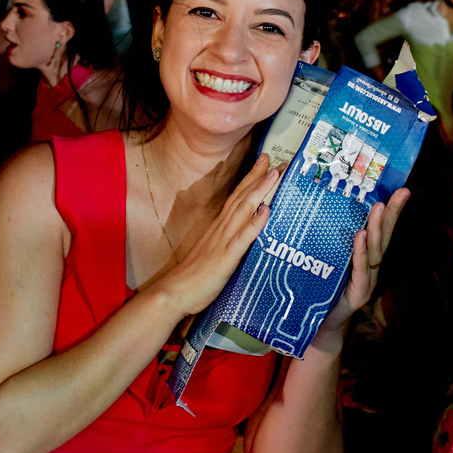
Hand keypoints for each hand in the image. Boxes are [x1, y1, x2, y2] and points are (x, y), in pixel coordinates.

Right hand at [157, 154, 282, 316]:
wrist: (176, 291)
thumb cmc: (196, 275)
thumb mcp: (215, 251)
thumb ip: (229, 238)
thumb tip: (244, 230)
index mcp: (220, 226)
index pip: (238, 196)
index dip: (252, 178)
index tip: (265, 162)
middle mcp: (222, 228)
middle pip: (242, 196)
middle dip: (259, 177)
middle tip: (275, 160)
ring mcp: (223, 241)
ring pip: (243, 210)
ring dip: (260, 191)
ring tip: (274, 175)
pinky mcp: (226, 257)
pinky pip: (243, 237)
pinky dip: (255, 223)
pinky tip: (266, 211)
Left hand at [319, 188, 410, 341]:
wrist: (317, 326)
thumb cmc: (320, 290)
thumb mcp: (324, 260)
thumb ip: (325, 240)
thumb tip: (312, 206)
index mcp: (365, 257)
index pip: (381, 229)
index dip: (392, 210)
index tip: (401, 188)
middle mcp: (370, 267)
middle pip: (385, 237)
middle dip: (393, 214)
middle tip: (401, 193)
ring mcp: (366, 280)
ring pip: (375, 251)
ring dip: (378, 228)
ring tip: (379, 208)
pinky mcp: (358, 294)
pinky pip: (361, 269)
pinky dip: (361, 252)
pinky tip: (362, 237)